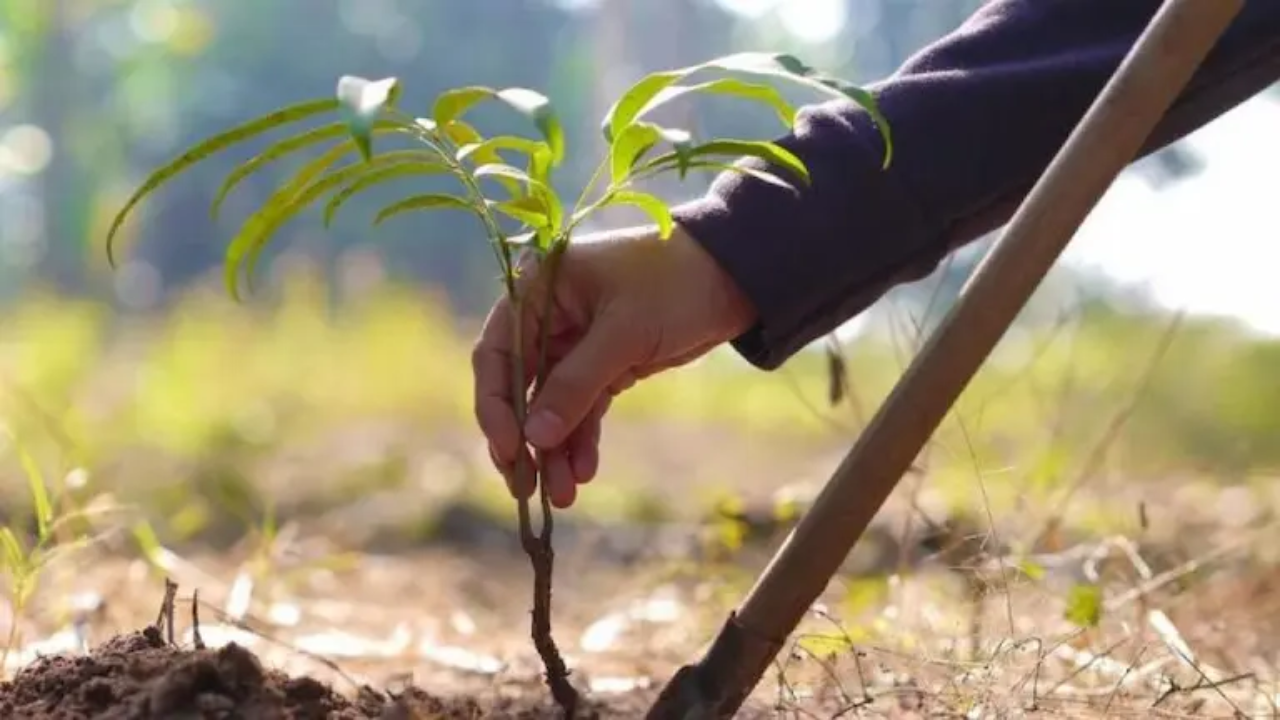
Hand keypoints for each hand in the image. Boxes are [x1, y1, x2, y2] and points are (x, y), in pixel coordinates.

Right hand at [471, 223, 755, 507]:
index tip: (510, 449)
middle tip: (525, 488)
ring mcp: (576, 344)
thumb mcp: (624, 332)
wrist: (736, 275)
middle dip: (524, 438)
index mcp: (539, 290)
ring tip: (563, 495)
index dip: (496, 405)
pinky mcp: (605, 365)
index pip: (497, 353)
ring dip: (554, 450)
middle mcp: (549, 317)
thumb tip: (534, 438)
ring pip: (552, 406)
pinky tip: (584, 471)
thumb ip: (576, 384)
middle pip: (519, 387)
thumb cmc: (675, 283)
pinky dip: (581, 440)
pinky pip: (583, 408)